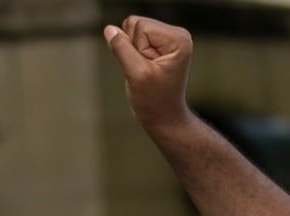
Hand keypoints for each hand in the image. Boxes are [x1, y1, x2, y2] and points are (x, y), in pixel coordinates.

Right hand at [104, 17, 193, 131]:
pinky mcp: (159, 43)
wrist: (164, 117)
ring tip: (146, 70)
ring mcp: (168, 38)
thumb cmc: (155, 101)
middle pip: (136, 23)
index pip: (140, 25)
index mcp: (178, 39)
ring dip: (132, 51)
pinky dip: (132, 52)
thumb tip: (110, 29)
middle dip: (133, 48)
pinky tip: (145, 67)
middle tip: (146, 70)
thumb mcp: (136, 75)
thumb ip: (122, 49)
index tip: (148, 69)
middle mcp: (177, 35)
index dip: (136, 48)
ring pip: (131, 29)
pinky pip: (132, 36)